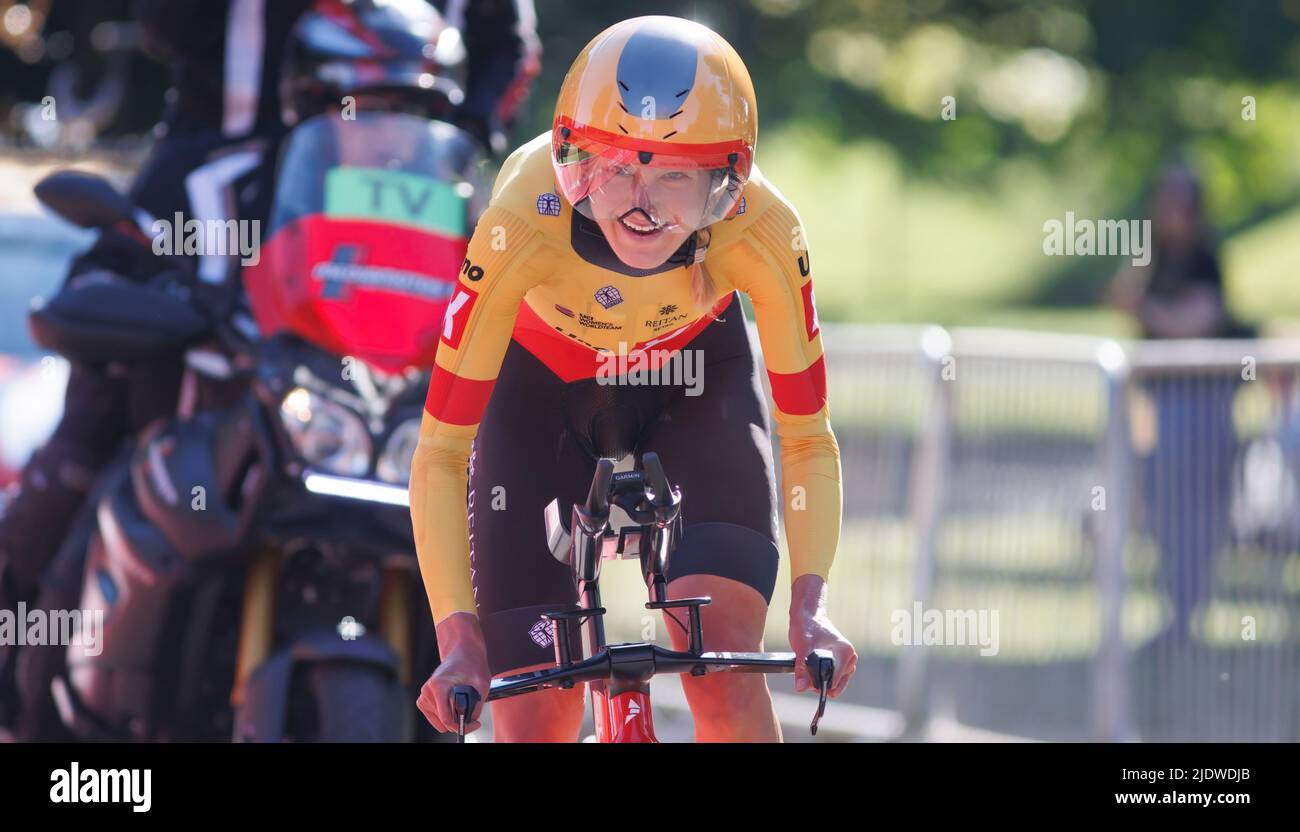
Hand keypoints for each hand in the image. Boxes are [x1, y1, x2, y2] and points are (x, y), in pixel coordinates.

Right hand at [416, 612, 490, 734]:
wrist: (463, 653)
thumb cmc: (472, 665)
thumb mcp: (482, 684)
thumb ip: (477, 704)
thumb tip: (471, 720)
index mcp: (438, 686)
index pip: (447, 718)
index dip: (462, 726)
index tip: (475, 723)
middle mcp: (427, 691)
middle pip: (443, 722)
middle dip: (459, 722)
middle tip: (473, 716)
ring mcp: (423, 696)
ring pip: (440, 722)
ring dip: (453, 718)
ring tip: (464, 704)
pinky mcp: (423, 700)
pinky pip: (436, 718)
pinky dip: (447, 716)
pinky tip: (455, 704)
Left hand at [788, 574, 856, 697]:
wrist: (808, 616)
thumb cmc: (806, 628)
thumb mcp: (801, 650)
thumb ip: (802, 670)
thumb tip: (800, 688)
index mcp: (845, 652)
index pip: (834, 680)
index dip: (819, 684)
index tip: (807, 682)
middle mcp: (850, 657)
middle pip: (836, 682)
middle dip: (821, 683)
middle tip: (806, 676)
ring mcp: (847, 659)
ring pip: (836, 681)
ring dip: (822, 680)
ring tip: (809, 672)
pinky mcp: (842, 660)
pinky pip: (835, 676)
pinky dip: (824, 677)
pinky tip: (814, 672)